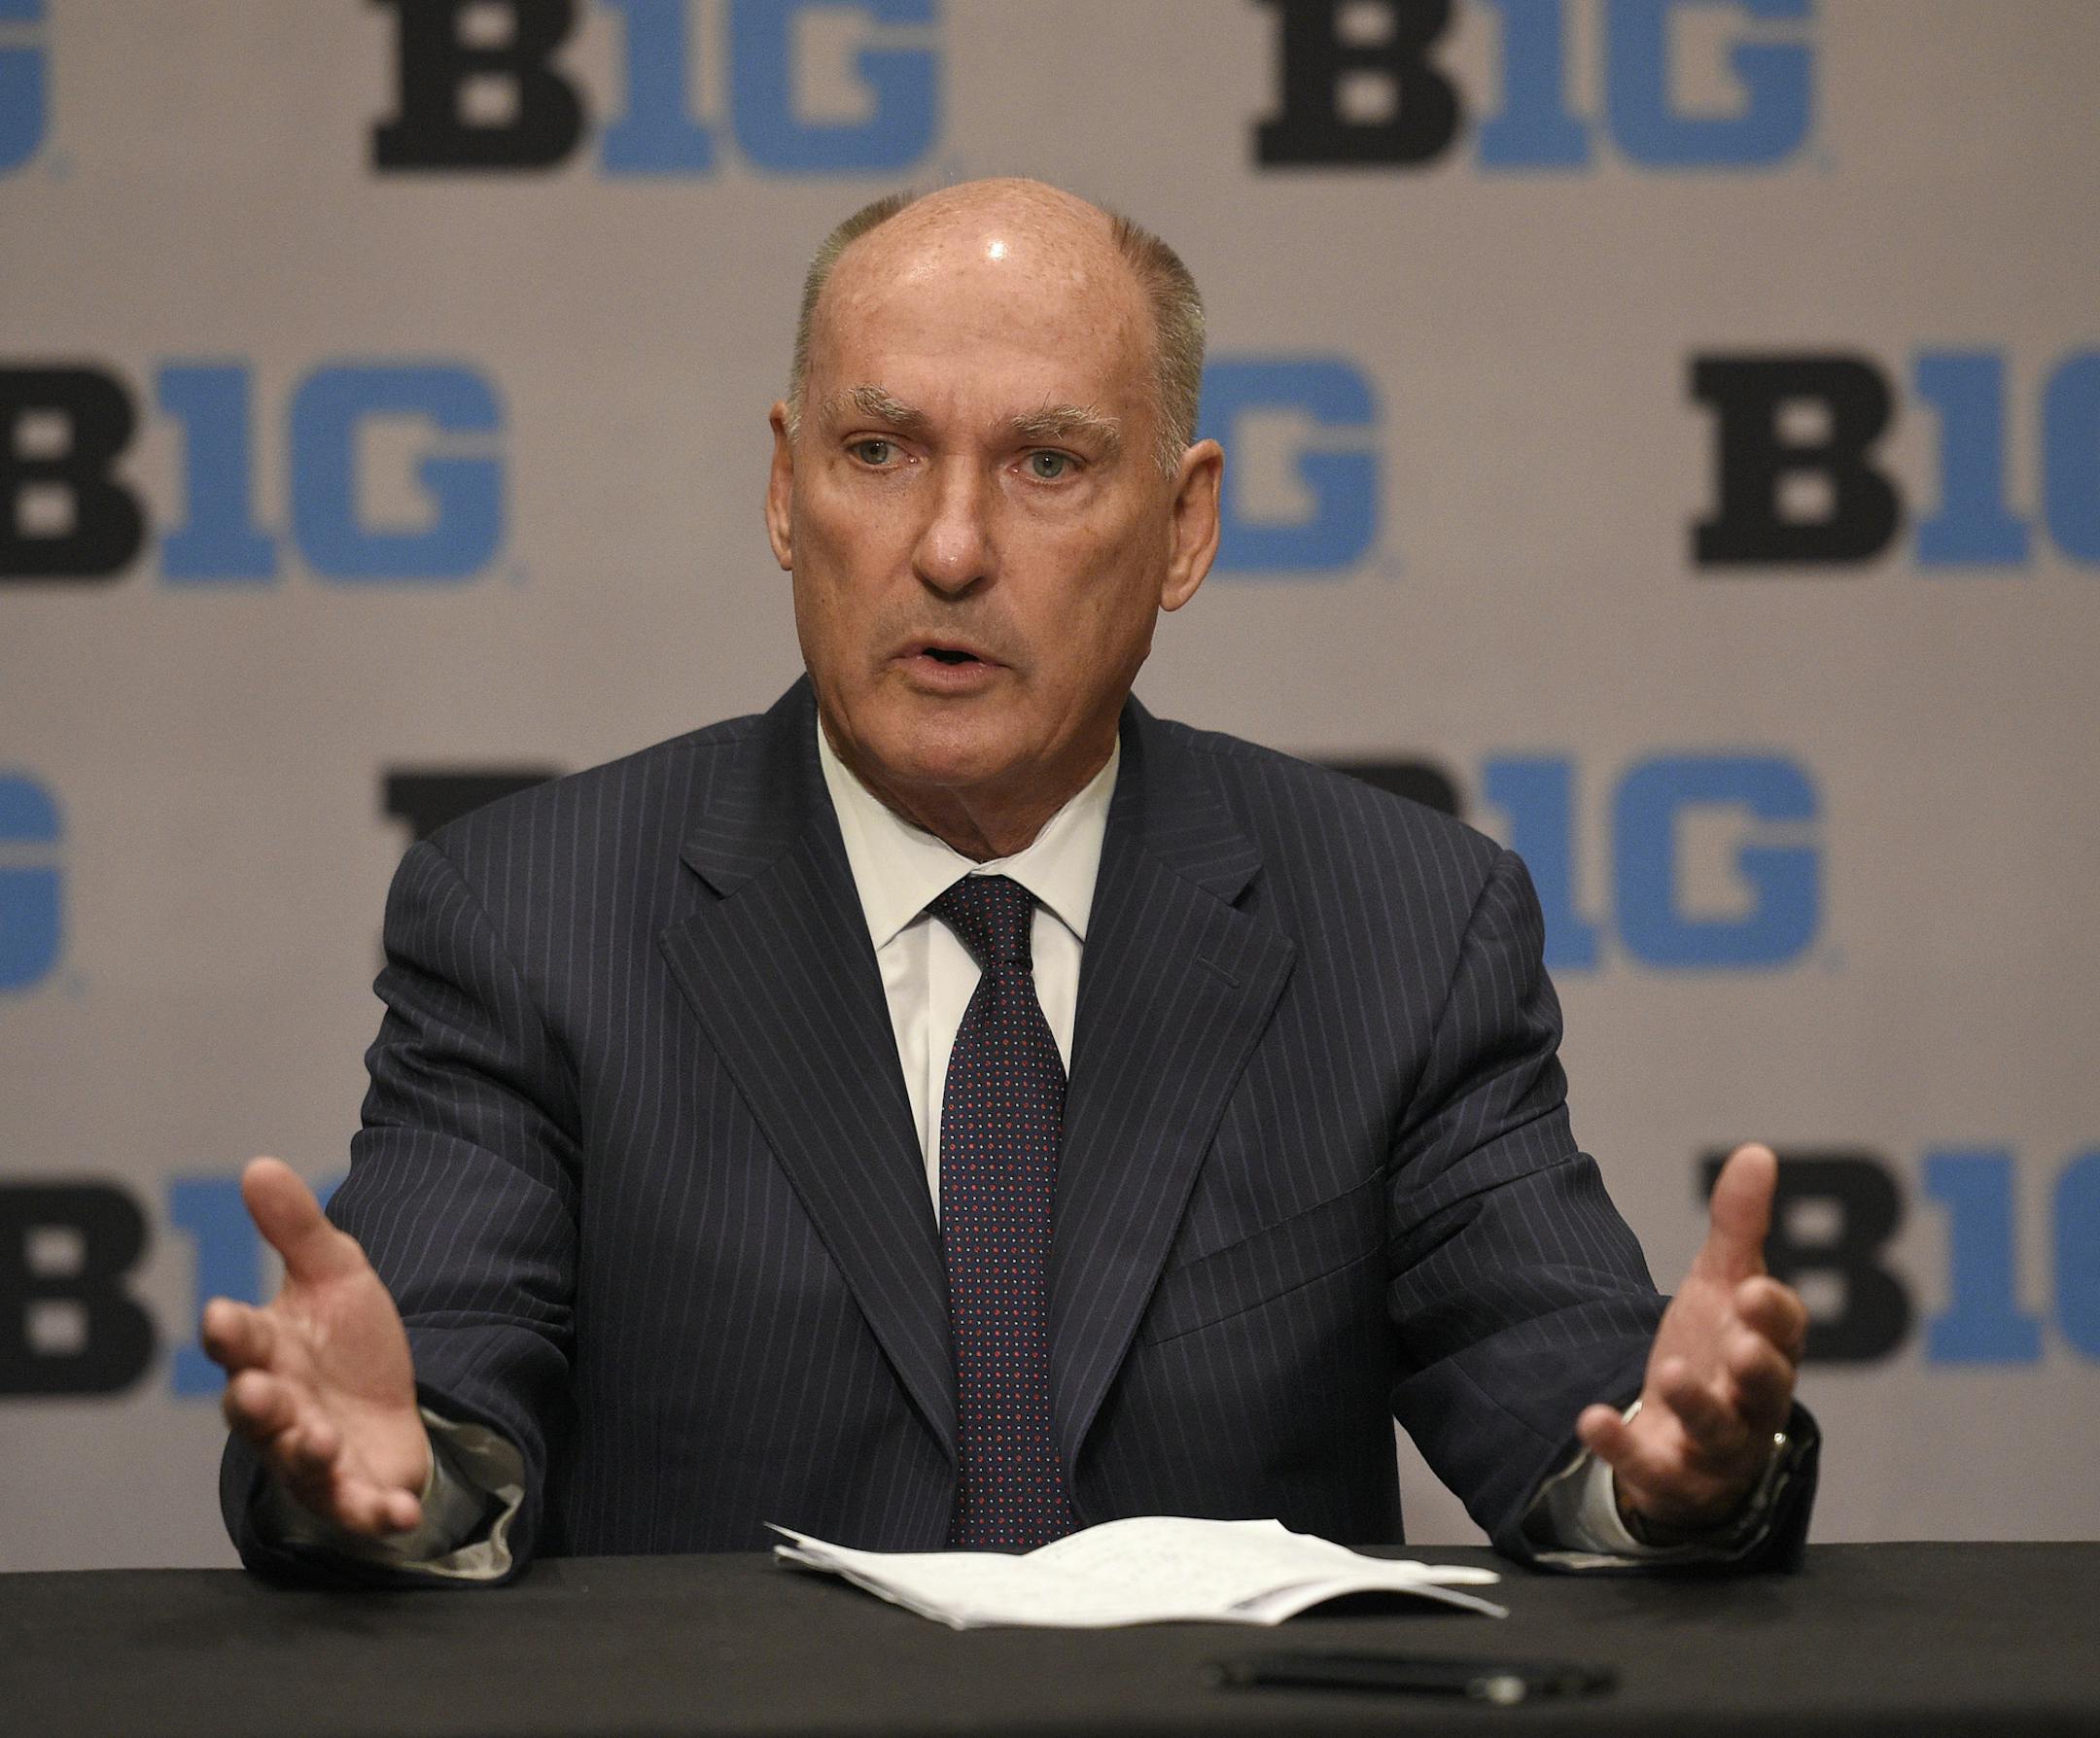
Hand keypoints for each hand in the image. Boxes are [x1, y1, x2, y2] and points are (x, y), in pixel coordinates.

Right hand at [201, 1158, 430, 1537]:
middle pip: (255, 1411)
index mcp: (268, 1354)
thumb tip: (258, 1164)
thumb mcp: (335, 1273)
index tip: (221, 1314)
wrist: (391, 1405)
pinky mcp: (354, 1493)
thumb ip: (296, 1228)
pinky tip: (398, 1514)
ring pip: (299, 1462)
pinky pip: (359, 1510)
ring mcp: (313, 1457)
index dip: (231, 1330)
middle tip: (258, 1390)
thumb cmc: (345, 1342)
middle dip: (255, 1402)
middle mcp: (280, 1411)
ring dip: (306, 1452)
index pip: (240, 1341)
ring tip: (319, 1440)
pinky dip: (375, 1515)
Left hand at [1577, 1143, 1807, 1534]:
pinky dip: (1622, 1445)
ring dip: (1696, 1405)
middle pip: (1765, 1390)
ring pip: (1717, 1432)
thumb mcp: (1722, 1283)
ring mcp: (1714, 1446)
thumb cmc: (1717, 1350)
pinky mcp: (1670, 1476)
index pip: (1785, 1334)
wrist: (1685, 1435)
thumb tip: (1757, 1152)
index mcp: (1769, 1350)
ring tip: (1668, 1374)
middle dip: (1757, 1369)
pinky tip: (1590, 1419)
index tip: (1751, 1289)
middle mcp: (1752, 1403)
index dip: (1772, 1315)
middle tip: (1740, 1346)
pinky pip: (1649, 1466)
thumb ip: (1740, 1225)